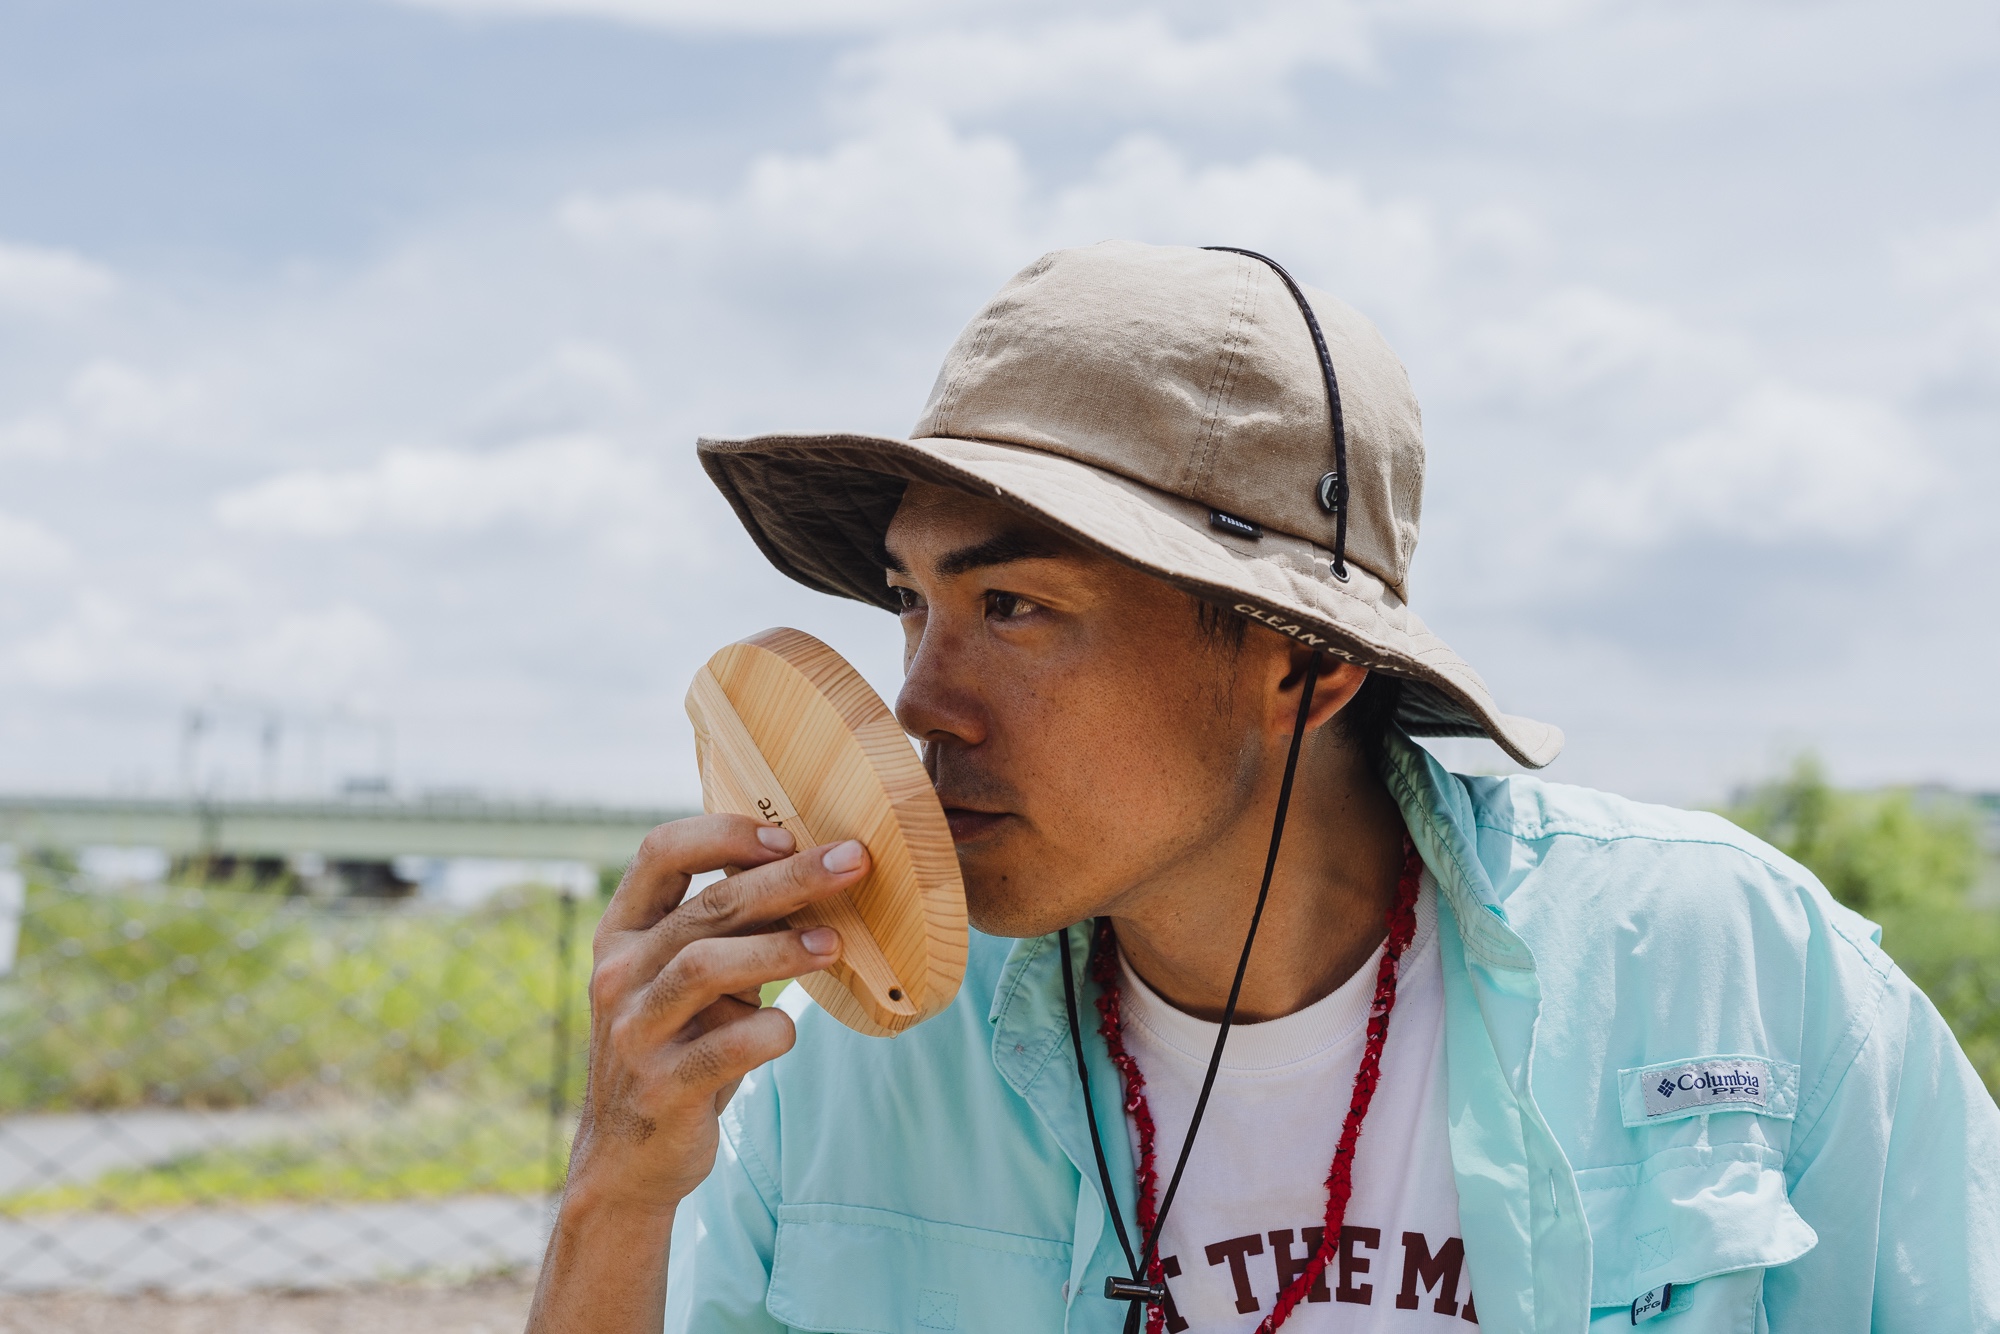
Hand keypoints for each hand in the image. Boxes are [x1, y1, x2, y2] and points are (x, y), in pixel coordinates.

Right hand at [563, 813, 868, 1215]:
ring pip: (706, 966)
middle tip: (851, 863)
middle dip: (788, 878)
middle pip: (708, 906)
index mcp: (622, 933)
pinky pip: (728, 1045)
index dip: (726, 833)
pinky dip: (771, 1031)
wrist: (627, 1158)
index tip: (788, 835)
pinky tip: (788, 1030)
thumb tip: (811, 869)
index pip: (661, 852)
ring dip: (780, 950)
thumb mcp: (691, 981)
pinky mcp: (662, 1086)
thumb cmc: (679, 1046)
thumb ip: (728, 930)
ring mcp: (634, 1031)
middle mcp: (619, 974)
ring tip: (834, 944)